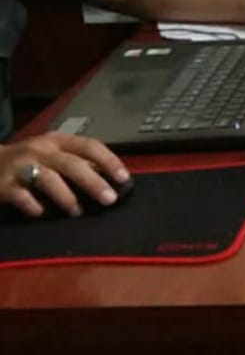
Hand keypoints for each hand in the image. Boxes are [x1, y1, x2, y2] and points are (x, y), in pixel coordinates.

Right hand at [0, 133, 130, 217]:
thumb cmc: (30, 162)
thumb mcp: (53, 155)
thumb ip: (79, 163)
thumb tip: (113, 182)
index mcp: (57, 141)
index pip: (89, 146)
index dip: (109, 161)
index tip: (124, 178)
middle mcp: (40, 151)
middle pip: (72, 164)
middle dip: (93, 182)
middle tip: (109, 199)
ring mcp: (21, 166)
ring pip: (49, 180)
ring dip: (67, 198)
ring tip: (77, 211)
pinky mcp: (5, 185)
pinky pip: (23, 197)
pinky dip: (35, 206)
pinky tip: (42, 212)